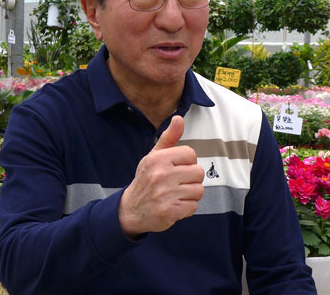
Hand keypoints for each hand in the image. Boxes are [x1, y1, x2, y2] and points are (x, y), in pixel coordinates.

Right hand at [118, 115, 204, 236]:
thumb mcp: (154, 156)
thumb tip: (179, 118)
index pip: (191, 154)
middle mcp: (161, 175)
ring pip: (198, 190)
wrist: (130, 210)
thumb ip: (169, 138)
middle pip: (198, 172)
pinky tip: (175, 205)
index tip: (178, 168)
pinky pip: (193, 206)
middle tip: (178, 184)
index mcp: (158, 159)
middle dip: (191, 179)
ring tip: (177, 194)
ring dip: (190, 195)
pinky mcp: (170, 212)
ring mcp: (165, 194)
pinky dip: (187, 208)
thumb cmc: (146, 180)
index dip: (188, 162)